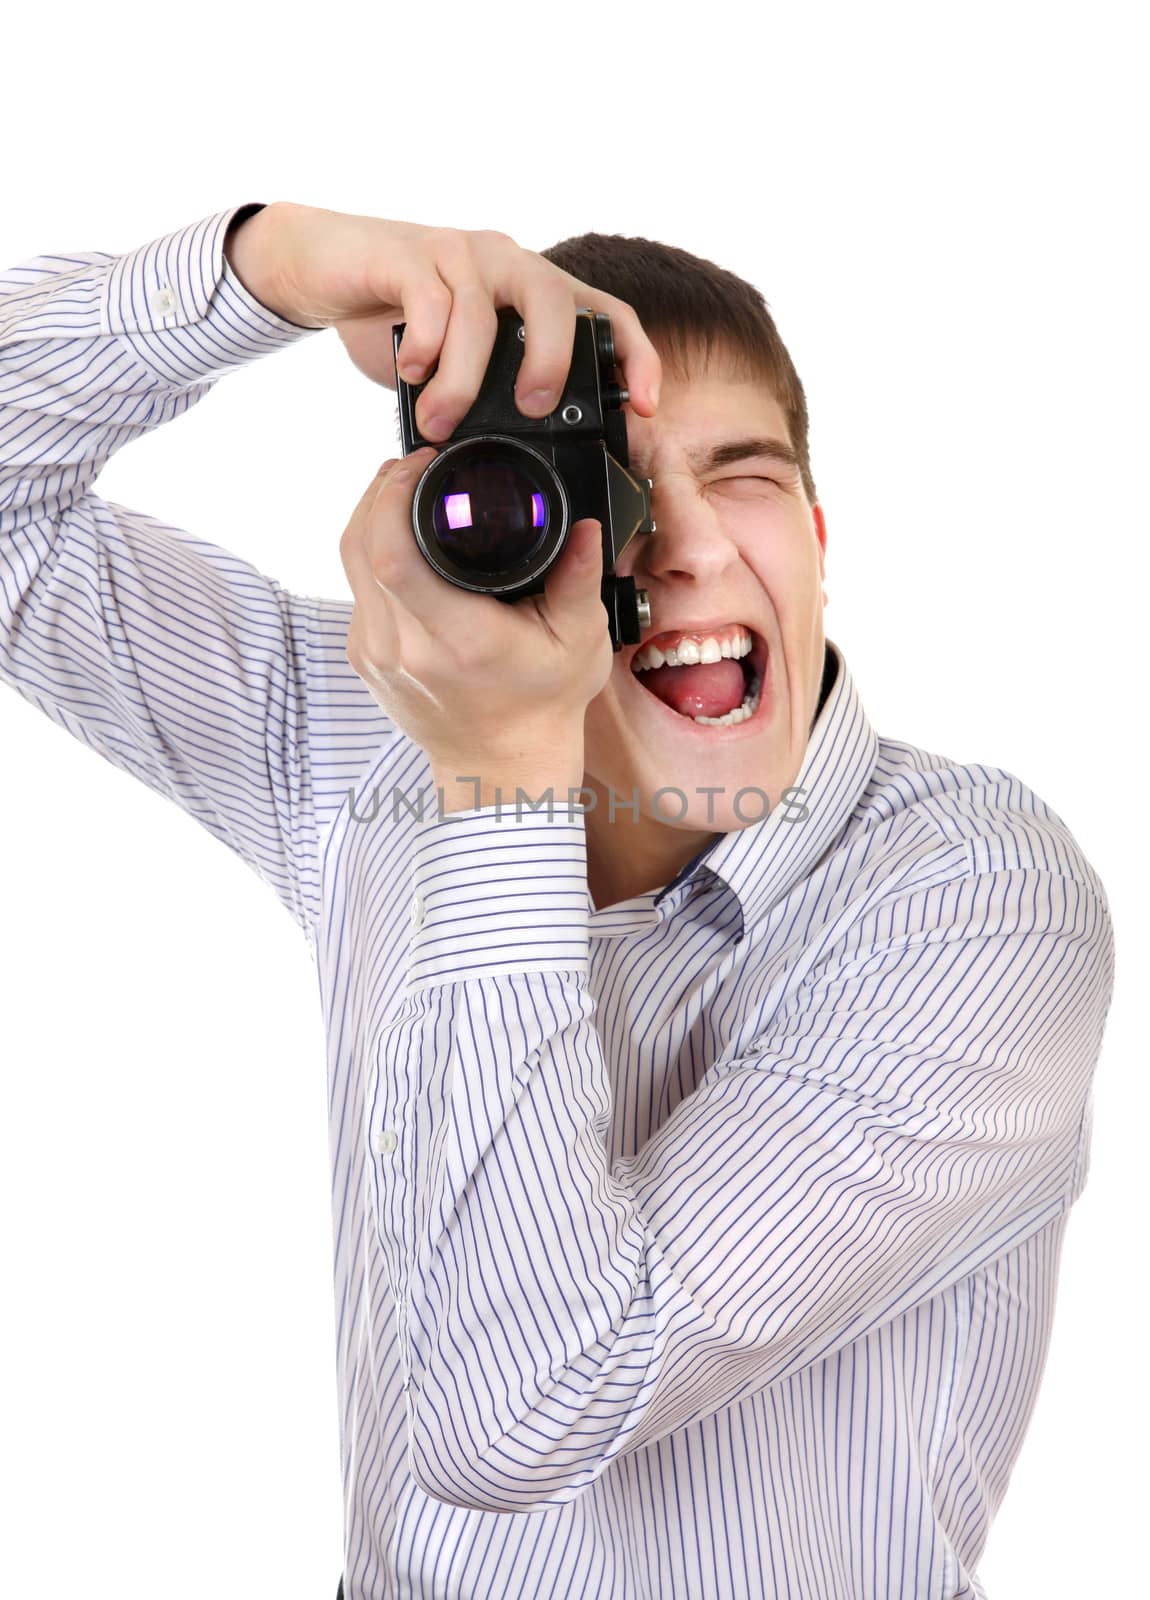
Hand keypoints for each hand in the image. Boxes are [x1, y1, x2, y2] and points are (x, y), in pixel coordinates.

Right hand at [225, 201, 661, 434]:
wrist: (323, 265)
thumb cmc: (401, 319)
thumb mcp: (461, 359)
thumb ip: (495, 390)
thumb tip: (525, 458)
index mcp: (532, 290)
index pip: (605, 311)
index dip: (635, 355)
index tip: (647, 406)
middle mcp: (505, 262)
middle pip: (554, 300)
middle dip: (551, 360)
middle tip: (532, 408)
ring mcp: (457, 254)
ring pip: (481, 313)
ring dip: (463, 380)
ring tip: (440, 424)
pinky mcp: (407, 254)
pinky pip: (429, 299)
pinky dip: (427, 347)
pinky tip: (414, 375)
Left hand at [339, 451, 612, 811]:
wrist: (500, 768)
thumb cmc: (542, 706)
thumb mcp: (579, 641)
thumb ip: (579, 579)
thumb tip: (586, 525)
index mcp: (458, 639)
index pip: (394, 556)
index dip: (395, 496)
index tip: (423, 464)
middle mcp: (405, 648)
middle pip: (361, 545)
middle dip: (381, 490)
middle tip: (415, 464)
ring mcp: (376, 654)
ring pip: (350, 561)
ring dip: (371, 514)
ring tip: (404, 486)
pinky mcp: (363, 656)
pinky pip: (356, 586)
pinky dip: (372, 550)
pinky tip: (400, 535)